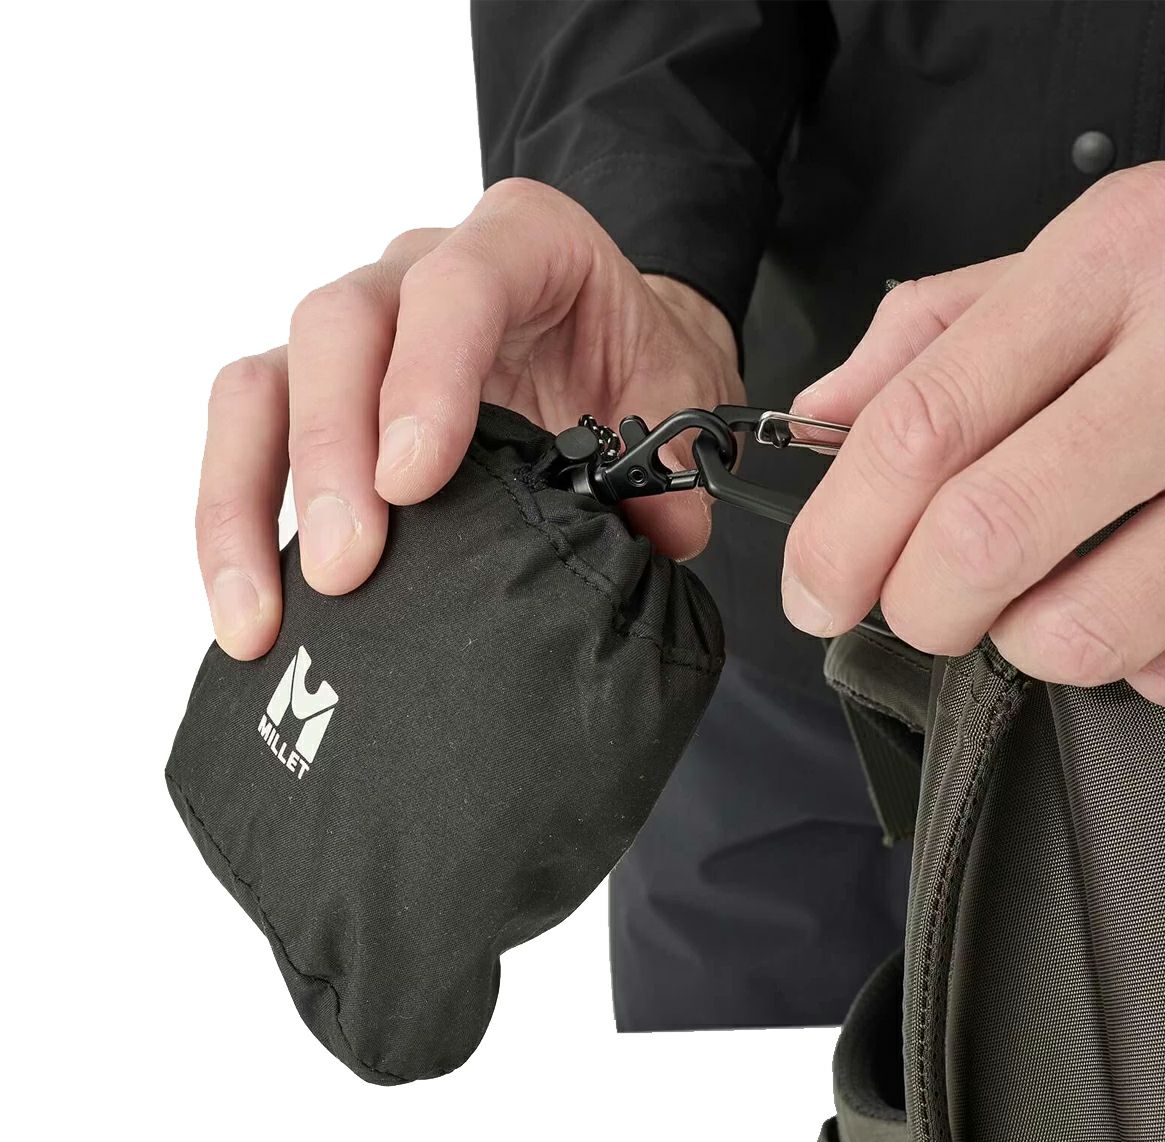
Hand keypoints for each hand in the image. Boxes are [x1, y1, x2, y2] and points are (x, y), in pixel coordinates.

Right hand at [197, 179, 740, 658]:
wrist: (606, 348)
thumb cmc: (632, 361)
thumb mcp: (678, 398)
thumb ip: (673, 466)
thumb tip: (654, 540)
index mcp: (522, 245)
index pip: (458, 285)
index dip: (426, 377)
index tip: (413, 483)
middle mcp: (418, 273)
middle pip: (337, 327)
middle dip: (330, 454)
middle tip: (346, 571)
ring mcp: (355, 332)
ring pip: (263, 384)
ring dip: (245, 503)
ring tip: (261, 620)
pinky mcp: (312, 392)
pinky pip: (247, 435)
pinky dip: (235, 521)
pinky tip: (250, 610)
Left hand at [781, 162, 1164, 706]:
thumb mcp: (1069, 258)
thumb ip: (928, 334)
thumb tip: (820, 415)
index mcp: (1105, 263)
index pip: (923, 424)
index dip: (840, 533)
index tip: (813, 590)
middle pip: (983, 535)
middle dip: (919, 606)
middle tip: (923, 605)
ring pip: (1084, 626)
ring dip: (1024, 641)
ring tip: (1038, 598)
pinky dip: (1132, 658)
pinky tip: (1138, 598)